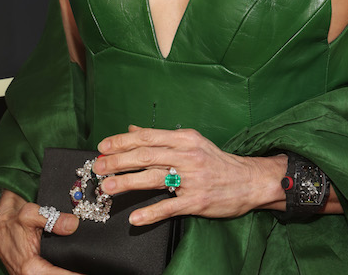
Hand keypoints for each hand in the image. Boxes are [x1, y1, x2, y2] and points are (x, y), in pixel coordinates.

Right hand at [0, 190, 80, 274]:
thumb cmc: (12, 220)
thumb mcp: (30, 214)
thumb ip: (52, 219)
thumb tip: (74, 225)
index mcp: (30, 268)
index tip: (88, 271)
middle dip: (74, 273)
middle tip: (93, 269)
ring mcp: (32, 274)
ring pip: (53, 274)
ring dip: (67, 271)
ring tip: (87, 267)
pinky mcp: (34, 270)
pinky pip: (49, 271)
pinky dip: (61, 269)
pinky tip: (74, 265)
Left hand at [95, 125, 286, 225]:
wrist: (249, 180)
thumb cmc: (217, 161)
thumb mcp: (191, 142)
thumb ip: (161, 138)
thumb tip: (133, 129)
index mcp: (184, 138)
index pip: (148, 137)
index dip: (123, 141)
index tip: (103, 146)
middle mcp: (187, 155)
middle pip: (147, 155)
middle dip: (119, 160)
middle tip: (98, 166)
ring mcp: (192, 178)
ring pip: (154, 178)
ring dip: (128, 183)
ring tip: (108, 187)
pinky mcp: (197, 200)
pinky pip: (170, 206)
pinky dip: (151, 212)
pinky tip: (135, 217)